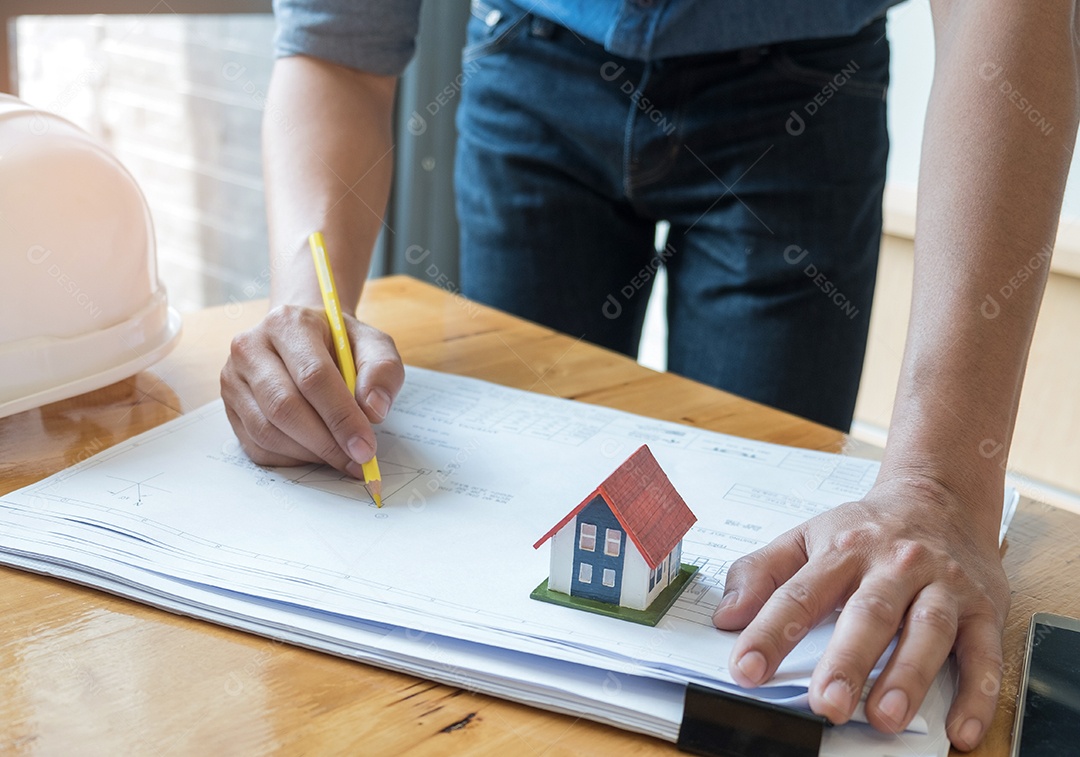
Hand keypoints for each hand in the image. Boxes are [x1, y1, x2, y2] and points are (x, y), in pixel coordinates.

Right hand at [220, 304, 404, 477]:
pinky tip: (315, 453)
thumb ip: (383, 371)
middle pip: (284, 407)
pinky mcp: (229, 407)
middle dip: (325, 443)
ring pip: (267, 431)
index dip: (341, 417)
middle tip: (356, 461)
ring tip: (340, 456)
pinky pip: (256, 446)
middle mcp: (250, 348)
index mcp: (288, 323)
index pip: (313, 376)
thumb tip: (374, 410)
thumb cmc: (341, 344)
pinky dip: (290, 459)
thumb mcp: (374, 345)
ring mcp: (233, 378)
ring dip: (309, 454)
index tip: (366, 447)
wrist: (307, 337)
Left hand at [712, 475, 1008, 751]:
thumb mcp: (806, 537)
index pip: (800, 593)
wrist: (940, 495)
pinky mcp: (984, 606)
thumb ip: (761, 572)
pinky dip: (977, 693)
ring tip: (884, 717)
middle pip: (870, 612)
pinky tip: (961, 730)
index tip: (746, 669)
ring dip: (907, 676)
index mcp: (844, 550)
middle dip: (847, 660)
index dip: (770, 633)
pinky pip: (985, 652)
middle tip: (825, 703)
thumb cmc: (867, 528)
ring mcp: (943, 584)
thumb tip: (726, 615)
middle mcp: (895, 564)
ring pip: (928, 630)